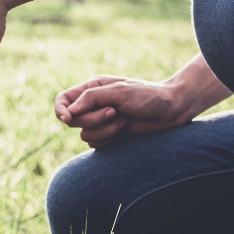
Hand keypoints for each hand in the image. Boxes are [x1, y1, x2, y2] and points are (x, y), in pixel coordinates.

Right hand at [54, 75, 195, 147]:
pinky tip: (125, 130)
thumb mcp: (119, 91)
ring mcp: (100, 121)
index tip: (68, 119)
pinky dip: (109, 139)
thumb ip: (92, 98)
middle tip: (113, 112)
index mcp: (92, 89)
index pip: (63, 100)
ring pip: (84, 134)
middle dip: (92, 120)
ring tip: (124, 121)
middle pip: (72, 120)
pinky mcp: (109, 135)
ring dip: (104, 130)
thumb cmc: (148, 96)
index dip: (60, 110)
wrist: (172, 110)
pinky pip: (95, 144)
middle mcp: (93, 105)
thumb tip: (69, 111)